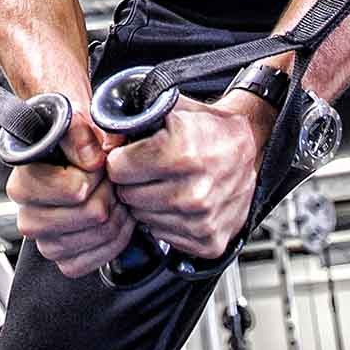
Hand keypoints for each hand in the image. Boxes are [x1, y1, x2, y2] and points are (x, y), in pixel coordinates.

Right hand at [8, 108, 134, 278]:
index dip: (95, 173)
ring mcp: (45, 243)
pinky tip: (111, 218)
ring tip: (111, 194)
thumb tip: (92, 160)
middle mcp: (27, 218)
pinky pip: (100, 258)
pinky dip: (116, 239)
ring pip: (101, 235)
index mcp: (22, 185)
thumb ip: (80, 133)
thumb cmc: (72, 143)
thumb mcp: (73, 122)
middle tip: (108, 178)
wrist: (76, 161)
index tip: (97, 161)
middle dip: (109, 192)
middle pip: (92, 214)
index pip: (74, 190)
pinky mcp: (64, 261)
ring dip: (117, 213)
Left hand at [103, 91, 273, 260]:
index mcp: (182, 153)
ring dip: (146, 203)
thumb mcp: (171, 108)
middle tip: (147, 171)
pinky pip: (163, 235)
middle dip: (131, 182)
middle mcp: (195, 191)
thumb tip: (101, 135)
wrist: (247, 149)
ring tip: (164, 184)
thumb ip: (132, 118)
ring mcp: (203, 220)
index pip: (118, 169)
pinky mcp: (209, 242)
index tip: (129, 155)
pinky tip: (177, 203)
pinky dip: (165, 221)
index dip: (120, 159)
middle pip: (127, 195)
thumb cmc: (207, 128)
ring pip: (142, 218)